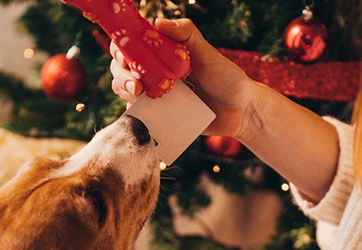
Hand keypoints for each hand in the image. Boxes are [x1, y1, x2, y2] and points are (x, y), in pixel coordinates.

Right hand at [110, 18, 258, 139]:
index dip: (121, 46)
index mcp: (161, 51)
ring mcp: (154, 93)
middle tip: (135, 82)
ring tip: (139, 93)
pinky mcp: (158, 116)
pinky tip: (143, 113)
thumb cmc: (226, 77)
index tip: (126, 54)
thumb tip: (158, 22)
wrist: (240, 112)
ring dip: (125, 89)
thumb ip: (187, 35)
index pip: (130, 44)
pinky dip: (135, 114)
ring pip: (124, 89)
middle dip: (121, 73)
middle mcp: (153, 70)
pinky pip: (138, 115)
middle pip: (121, 67)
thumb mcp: (208, 53)